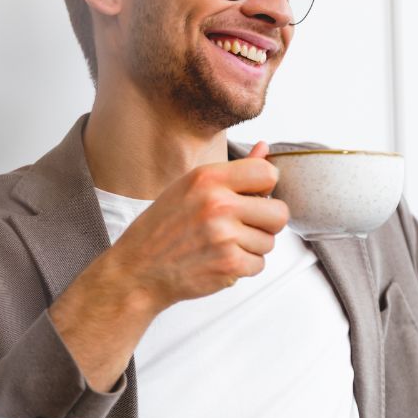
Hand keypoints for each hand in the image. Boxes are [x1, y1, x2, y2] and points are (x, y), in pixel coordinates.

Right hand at [106, 141, 289, 311]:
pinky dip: (244, 266)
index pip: (268, 173)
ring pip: (270, 241)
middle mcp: (218, 204)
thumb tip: (264, 149)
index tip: (253, 197)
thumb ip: (233, 170)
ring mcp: (224, 235)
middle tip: (244, 226)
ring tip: (223, 244)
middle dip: (267, 222)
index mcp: (208, 178)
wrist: (138, 269)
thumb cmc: (161, 227)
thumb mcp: (190, 187)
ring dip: (252, 246)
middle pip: (280, 212)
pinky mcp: (228, 265)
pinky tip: (220, 260)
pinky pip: (259, 264)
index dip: (266, 188)